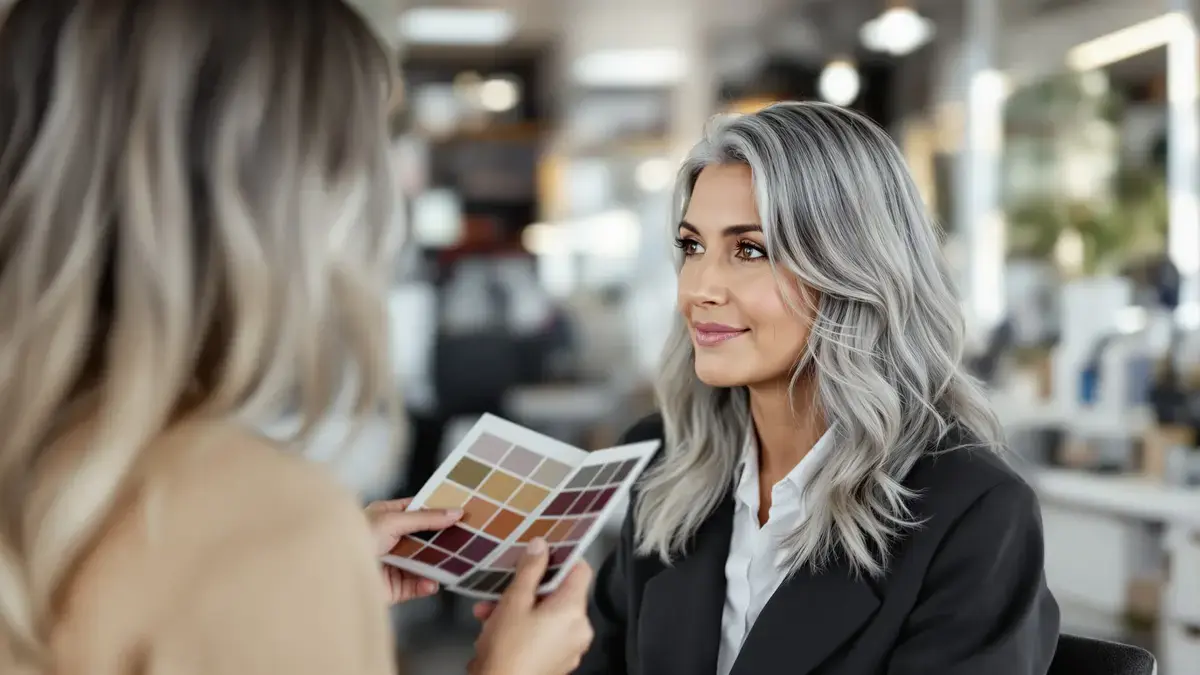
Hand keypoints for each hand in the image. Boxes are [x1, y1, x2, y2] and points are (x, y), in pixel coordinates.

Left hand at [365, 498, 461, 604]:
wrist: (332, 574)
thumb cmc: (355, 538)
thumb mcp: (392, 521)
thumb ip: (425, 518)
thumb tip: (455, 512)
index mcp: (386, 517)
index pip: (418, 510)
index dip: (438, 510)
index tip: (461, 509)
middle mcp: (390, 539)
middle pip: (424, 538)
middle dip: (442, 539)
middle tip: (466, 537)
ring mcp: (393, 564)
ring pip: (423, 563)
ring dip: (437, 564)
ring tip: (455, 563)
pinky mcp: (393, 588)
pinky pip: (415, 586)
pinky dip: (425, 585)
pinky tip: (432, 583)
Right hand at [468, 538, 593, 674]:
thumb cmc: (507, 650)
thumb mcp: (514, 601)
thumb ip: (530, 570)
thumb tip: (541, 546)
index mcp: (574, 610)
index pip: (581, 570)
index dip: (562, 559)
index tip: (542, 554)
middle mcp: (579, 629)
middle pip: (559, 595)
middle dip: (527, 590)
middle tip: (503, 589)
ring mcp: (570, 648)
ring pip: (547, 615)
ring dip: (519, 610)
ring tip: (489, 614)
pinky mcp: (558, 661)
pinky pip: (545, 634)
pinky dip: (526, 628)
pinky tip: (497, 630)